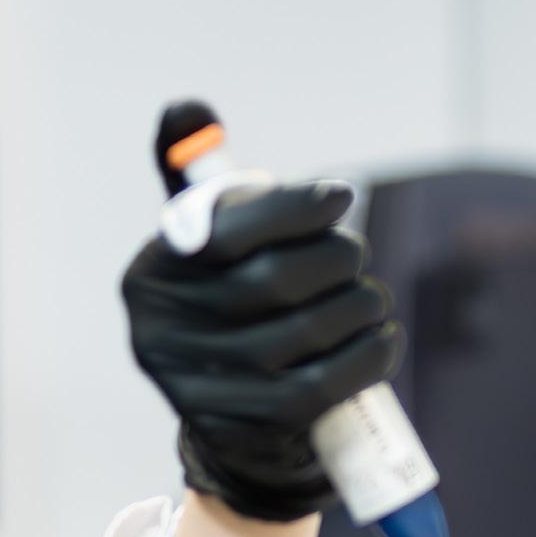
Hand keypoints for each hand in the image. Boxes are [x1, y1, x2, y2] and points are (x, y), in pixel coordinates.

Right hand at [122, 182, 401, 522]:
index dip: (289, 209)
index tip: (340, 196)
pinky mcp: (245, 428)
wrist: (238, 420)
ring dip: (360, 306)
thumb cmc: (235, 309)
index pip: (224, 230)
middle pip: (272, 281)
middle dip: (334, 258)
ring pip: (305, 332)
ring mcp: (200, 388)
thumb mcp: (213, 246)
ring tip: (372, 299)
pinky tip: (381, 338)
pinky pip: (323, 385)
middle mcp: (162, 331)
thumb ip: (202, 178)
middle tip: (357, 256)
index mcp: (154, 273)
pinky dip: (367, 355)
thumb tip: (187, 108)